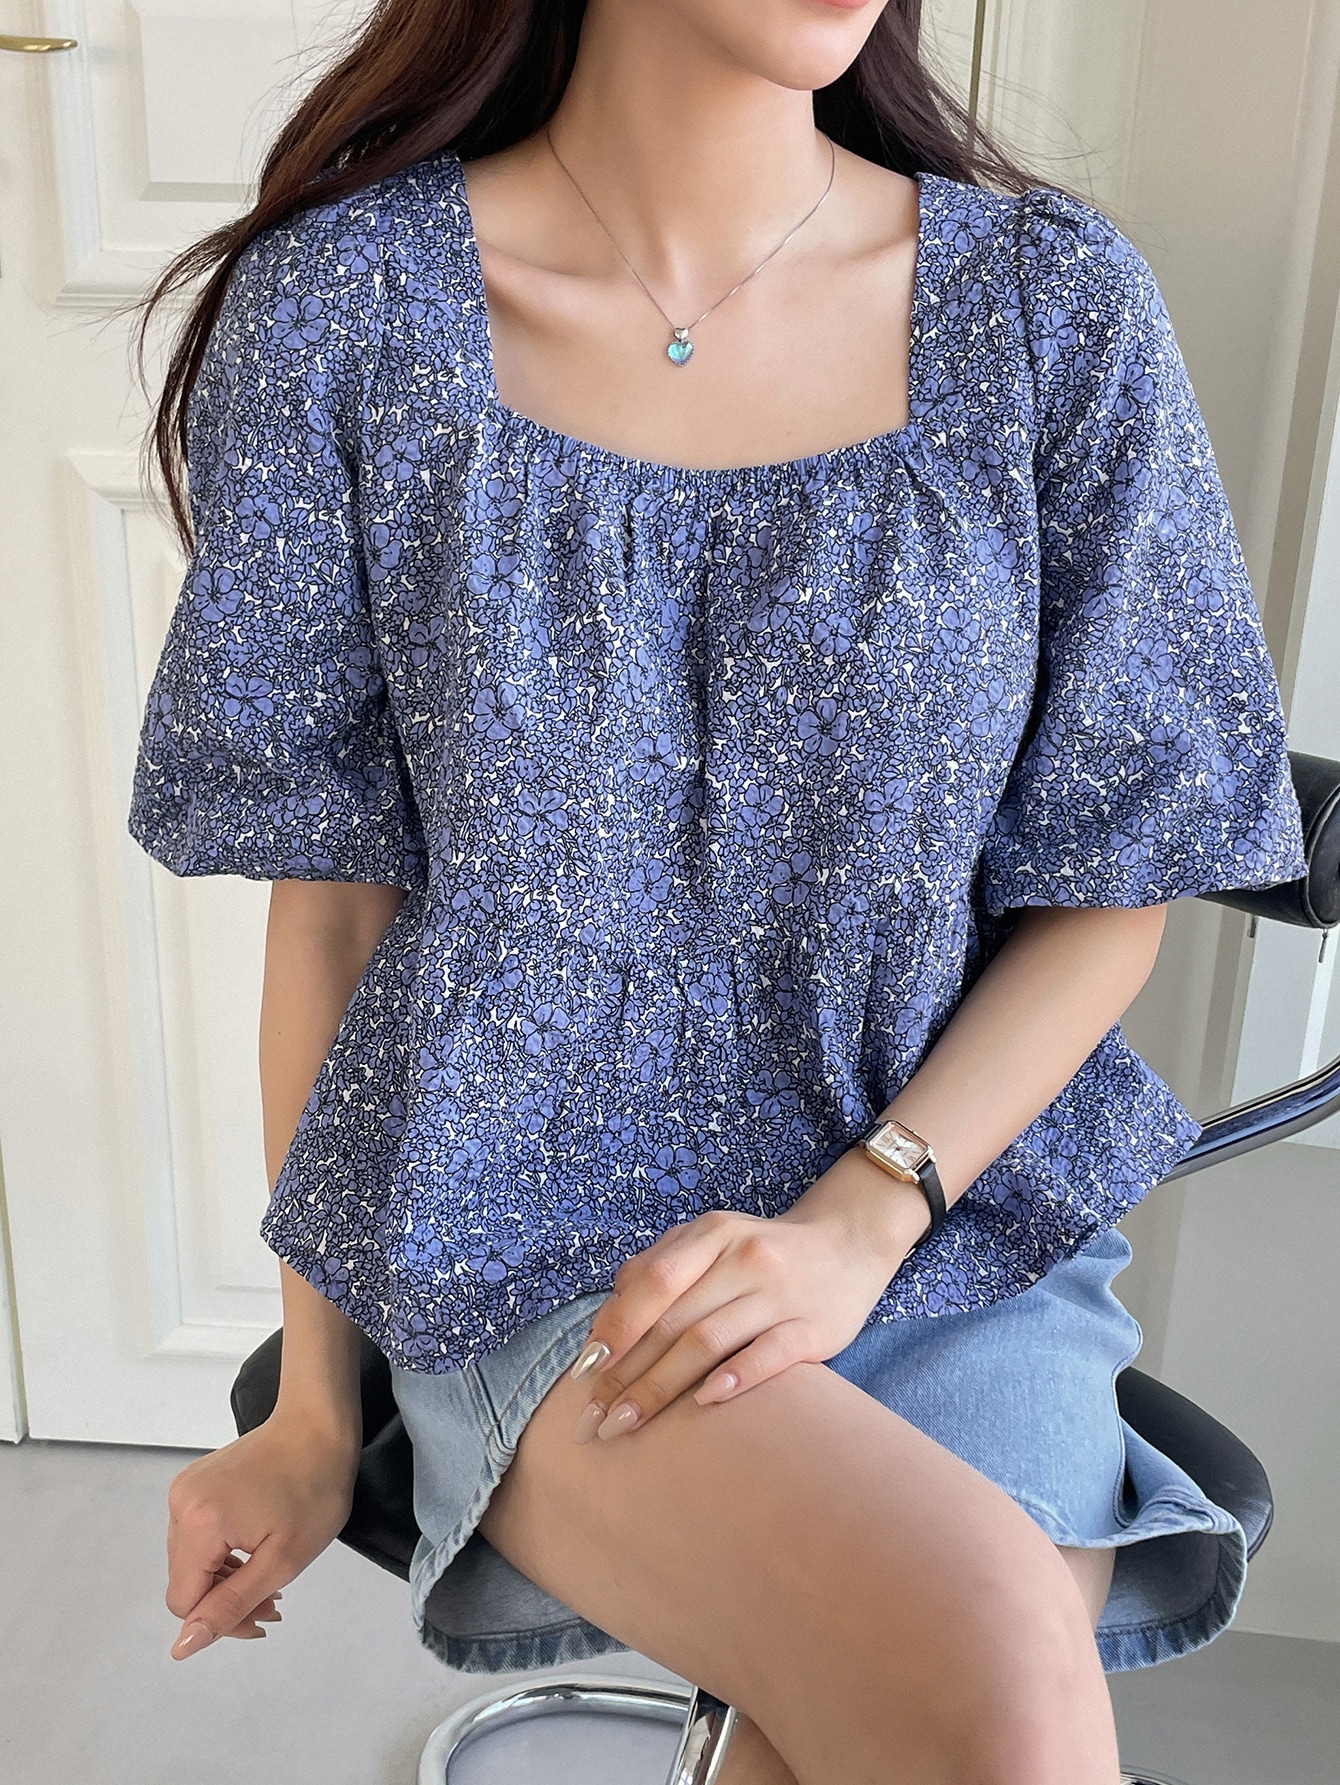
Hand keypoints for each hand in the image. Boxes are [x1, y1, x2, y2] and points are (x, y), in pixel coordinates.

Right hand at [165, 1412, 359, 1658]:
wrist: (319, 1425)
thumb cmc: (314, 1491)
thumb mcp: (281, 1561)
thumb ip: (230, 1606)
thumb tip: (182, 1647)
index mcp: (198, 1525)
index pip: (184, 1602)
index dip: (219, 1622)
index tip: (263, 1618)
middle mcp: (180, 1504)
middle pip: (186, 1580)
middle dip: (226, 1600)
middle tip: (273, 1602)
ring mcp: (186, 1488)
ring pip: (191, 1559)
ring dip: (226, 1578)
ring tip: (269, 1579)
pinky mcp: (196, 1480)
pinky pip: (197, 1532)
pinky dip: (222, 1550)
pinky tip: (254, 1549)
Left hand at [567, 1147, 932, 1442]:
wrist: (848, 1244)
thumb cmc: (761, 1253)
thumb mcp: (711, 1241)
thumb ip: (659, 1269)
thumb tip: (606, 1325)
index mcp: (712, 1234)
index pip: (651, 1283)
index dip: (614, 1329)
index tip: (582, 1375)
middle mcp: (744, 1257)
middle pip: (673, 1321)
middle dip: (625, 1375)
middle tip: (592, 1419)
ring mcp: (781, 1292)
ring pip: (708, 1341)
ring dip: (661, 1388)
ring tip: (625, 1423)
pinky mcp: (815, 1327)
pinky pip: (769, 1355)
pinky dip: (734, 1378)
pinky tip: (704, 1403)